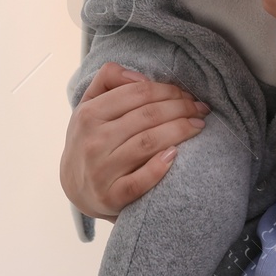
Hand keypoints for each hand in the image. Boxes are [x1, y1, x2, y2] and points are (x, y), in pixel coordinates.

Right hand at [59, 62, 210, 221]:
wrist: (75, 188)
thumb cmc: (90, 139)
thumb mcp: (89, 104)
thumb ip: (109, 79)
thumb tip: (141, 78)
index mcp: (89, 114)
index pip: (138, 93)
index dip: (168, 90)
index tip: (187, 93)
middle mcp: (93, 141)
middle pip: (148, 116)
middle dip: (181, 108)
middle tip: (200, 108)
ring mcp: (100, 171)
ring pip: (148, 143)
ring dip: (180, 131)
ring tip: (198, 125)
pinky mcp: (110, 197)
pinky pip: (139, 181)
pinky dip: (160, 167)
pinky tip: (176, 155)